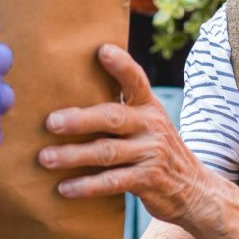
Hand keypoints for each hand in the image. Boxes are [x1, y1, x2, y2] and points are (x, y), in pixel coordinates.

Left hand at [38, 44, 214, 224]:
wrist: (192, 187)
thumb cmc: (154, 148)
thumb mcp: (146, 123)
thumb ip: (119, 110)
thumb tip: (66, 99)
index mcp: (148, 105)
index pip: (135, 80)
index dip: (121, 65)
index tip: (102, 50)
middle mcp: (151, 125)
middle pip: (113, 117)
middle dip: (80, 120)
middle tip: (51, 123)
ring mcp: (151, 152)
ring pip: (107, 152)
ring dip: (73, 155)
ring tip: (46, 158)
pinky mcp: (148, 180)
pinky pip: (112, 182)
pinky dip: (87, 185)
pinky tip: (64, 188)